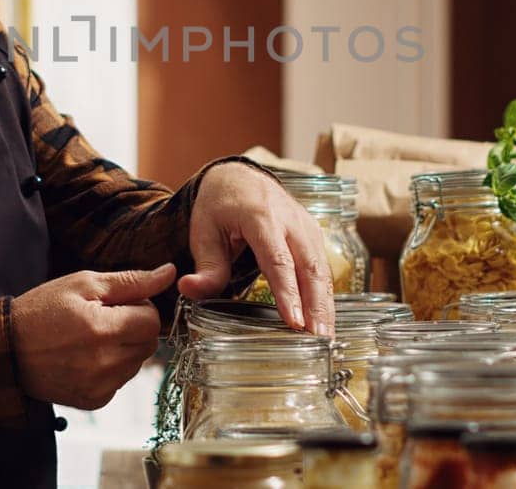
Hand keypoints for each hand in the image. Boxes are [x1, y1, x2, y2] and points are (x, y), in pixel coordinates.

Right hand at [9, 263, 174, 409]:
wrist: (6, 350)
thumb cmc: (42, 310)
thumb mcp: (83, 283)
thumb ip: (131, 280)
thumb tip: (169, 273)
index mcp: (103, 329)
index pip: (152, 320)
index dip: (139, 306)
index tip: (115, 304)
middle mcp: (104, 363)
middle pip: (149, 343)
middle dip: (134, 327)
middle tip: (103, 319)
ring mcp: (99, 386)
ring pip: (137, 363)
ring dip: (124, 348)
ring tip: (91, 338)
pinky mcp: (93, 401)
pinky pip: (121, 381)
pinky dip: (111, 368)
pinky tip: (86, 358)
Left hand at [177, 162, 334, 335]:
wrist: (239, 176)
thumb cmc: (219, 205)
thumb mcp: (203, 231)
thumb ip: (205, 264)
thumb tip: (189, 290)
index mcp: (260, 215)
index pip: (277, 260)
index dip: (287, 292)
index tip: (294, 321)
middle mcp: (290, 219)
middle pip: (309, 266)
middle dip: (316, 305)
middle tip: (319, 338)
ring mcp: (306, 225)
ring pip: (322, 268)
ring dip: (325, 304)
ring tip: (325, 337)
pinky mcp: (314, 234)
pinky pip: (323, 267)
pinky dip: (326, 295)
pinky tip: (324, 319)